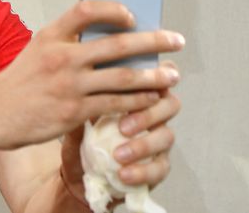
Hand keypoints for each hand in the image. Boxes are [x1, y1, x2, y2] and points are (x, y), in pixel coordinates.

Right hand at [0, 0, 183, 150]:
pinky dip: (136, 101)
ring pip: (121, 77)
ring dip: (152, 76)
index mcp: (51, 34)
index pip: (85, 10)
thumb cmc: (21, 81)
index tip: (134, 14)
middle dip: (153, 41)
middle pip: (116, 44)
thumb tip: (112, 34)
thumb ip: (70, 40)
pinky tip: (151, 99)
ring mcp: (68, 86)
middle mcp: (61, 57)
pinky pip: (114, 105)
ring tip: (172, 75)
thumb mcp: (39, 48)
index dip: (113, 9)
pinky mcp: (73, 112)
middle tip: (176, 40)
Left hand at [58, 73, 180, 202]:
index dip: (161, 73)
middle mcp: (155, 113)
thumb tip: (86, 81)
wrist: (77, 171)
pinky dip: (142, 172)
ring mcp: (159, 139)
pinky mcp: (158, 166)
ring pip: (167, 136)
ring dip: (143, 145)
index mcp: (140, 92)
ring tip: (118, 155)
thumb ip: (87, 96)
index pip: (160, 76)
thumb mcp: (79, 112)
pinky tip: (123, 175)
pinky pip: (160, 168)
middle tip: (123, 127)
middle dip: (148, 114)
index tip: (145, 81)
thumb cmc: (82, 134)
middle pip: (171, 104)